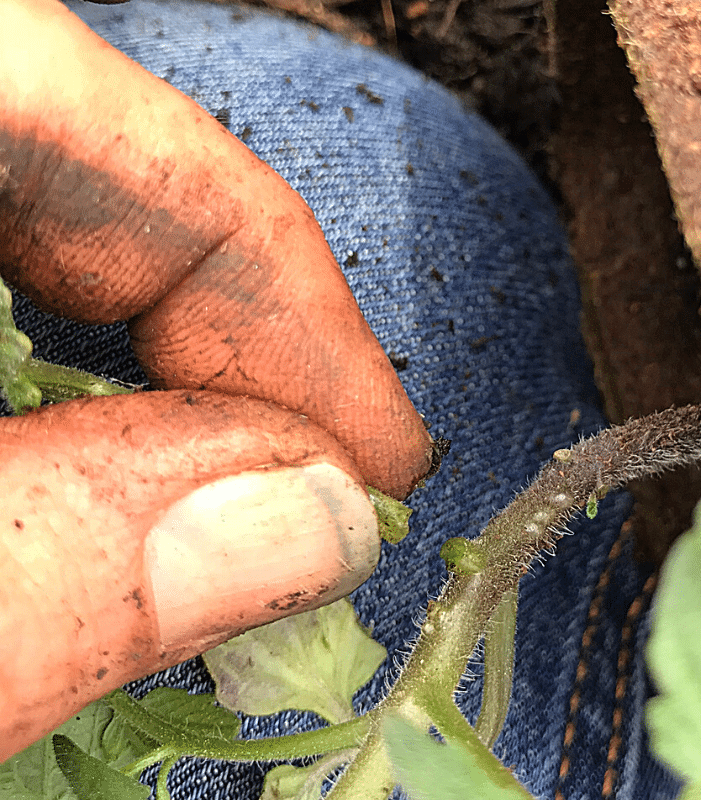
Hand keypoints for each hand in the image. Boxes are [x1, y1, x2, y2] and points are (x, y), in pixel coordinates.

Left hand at [0, 0, 431, 759]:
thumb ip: (56, 559)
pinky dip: (78, 405)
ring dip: (169, 390)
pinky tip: (122, 475)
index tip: (388, 453)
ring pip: (62, 249)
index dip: (300, 312)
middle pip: (114, 191)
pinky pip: (7, 315)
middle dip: (249, 356)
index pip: (156, 168)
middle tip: (337, 489)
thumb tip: (304, 522)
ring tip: (252, 497)